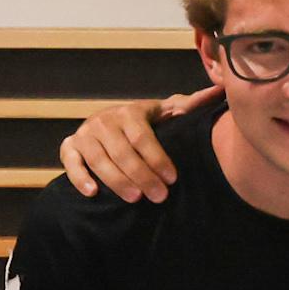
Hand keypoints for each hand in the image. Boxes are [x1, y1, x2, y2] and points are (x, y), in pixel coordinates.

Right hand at [54, 89, 208, 202]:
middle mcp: (104, 121)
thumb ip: (189, 106)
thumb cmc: (146, 122)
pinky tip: (93, 193)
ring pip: (99, 160)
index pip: (143, 137)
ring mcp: (85, 134)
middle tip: (159, 197)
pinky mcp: (69, 146)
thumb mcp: (166, 112)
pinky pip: (70, 162)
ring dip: (116, 181)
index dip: (157, 159)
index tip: (173, 179)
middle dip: (142, 176)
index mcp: (130, 112)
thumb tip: (219, 90)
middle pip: (122, 152)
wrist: (109, 122)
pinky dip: (79, 177)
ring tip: (135, 199)